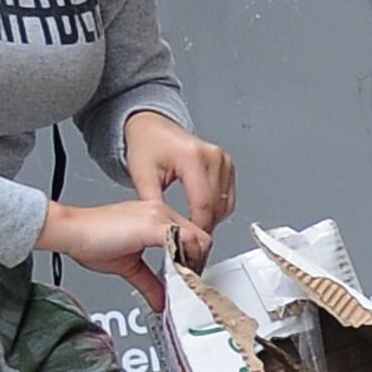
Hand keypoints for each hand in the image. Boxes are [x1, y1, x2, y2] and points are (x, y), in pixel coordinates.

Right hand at [42, 195, 203, 291]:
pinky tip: (176, 275)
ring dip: (194, 263)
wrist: (71, 230)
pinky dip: (185, 260)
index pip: (192, 236)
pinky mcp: (153, 224)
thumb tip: (160, 301)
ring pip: (197, 238)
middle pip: (200, 237)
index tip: (187, 276)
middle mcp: (161, 212)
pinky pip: (183, 240)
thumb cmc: (91, 239)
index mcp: (157, 217)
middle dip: (198, 263)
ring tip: (182, 281)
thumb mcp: (129, 266)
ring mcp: (159, 216)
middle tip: (188, 283)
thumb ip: (149, 282)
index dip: (194, 259)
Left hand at [123, 116, 235, 242]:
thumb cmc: (147, 144)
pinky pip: (229, 197)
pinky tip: (202, 215)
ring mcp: (223, 160)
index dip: (197, 228)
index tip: (189, 244)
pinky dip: (218, 210)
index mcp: (192, 157)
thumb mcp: (142, 175)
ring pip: (226, 204)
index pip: (203, 203)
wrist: (153, 127)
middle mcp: (212, 156)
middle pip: (217, 205)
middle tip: (190, 243)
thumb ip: (153, 204)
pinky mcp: (227, 165)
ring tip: (194, 230)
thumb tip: (164, 230)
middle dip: (204, 228)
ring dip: (212, 220)